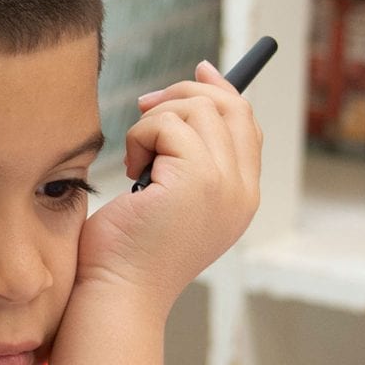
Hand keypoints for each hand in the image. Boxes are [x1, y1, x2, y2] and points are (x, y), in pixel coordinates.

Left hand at [76, 60, 261, 306]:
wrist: (117, 292)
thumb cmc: (127, 252)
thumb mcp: (169, 200)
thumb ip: (188, 161)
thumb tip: (182, 100)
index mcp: (240, 198)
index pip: (247, 126)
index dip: (224, 93)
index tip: (199, 72)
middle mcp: (242, 191)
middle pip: (230, 107)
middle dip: (185, 94)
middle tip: (145, 105)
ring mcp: (223, 184)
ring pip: (196, 109)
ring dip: (153, 123)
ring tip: (136, 161)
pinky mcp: (196, 180)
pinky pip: (166, 124)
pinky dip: (139, 138)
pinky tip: (131, 172)